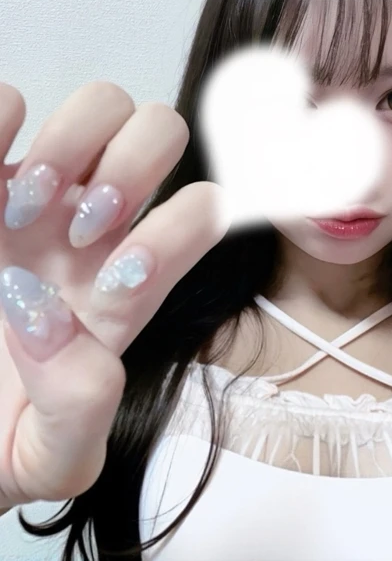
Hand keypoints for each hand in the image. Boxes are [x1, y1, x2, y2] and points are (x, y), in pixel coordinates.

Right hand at [0, 81, 229, 509]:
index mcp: (126, 284)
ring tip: (24, 209)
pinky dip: (4, 115)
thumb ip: (76, 419)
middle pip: (163, 131)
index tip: (112, 286)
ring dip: (73, 141)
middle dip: (133, 167)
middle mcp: (96, 226)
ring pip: (105, 102)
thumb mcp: (42, 460)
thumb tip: (61, 325)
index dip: (176, 235)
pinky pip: (8, 101)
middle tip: (78, 231)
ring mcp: (40, 193)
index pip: (203, 212)